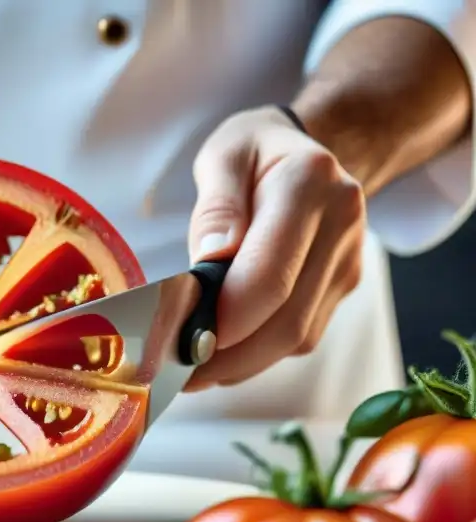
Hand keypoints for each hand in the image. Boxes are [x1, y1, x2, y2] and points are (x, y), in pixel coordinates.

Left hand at [183, 106, 364, 390]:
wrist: (313, 149)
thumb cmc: (255, 151)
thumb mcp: (223, 155)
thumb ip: (216, 205)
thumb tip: (211, 258)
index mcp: (308, 186)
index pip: (268, 278)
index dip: (224, 323)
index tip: (178, 343)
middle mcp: (340, 226)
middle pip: (286, 322)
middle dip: (226, 358)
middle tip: (174, 371)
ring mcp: (347, 261)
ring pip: (296, 338)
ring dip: (240, 365)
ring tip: (189, 370)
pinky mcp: (342, 286)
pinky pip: (301, 335)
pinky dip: (258, 355)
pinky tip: (220, 355)